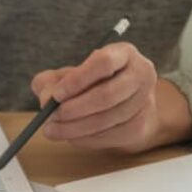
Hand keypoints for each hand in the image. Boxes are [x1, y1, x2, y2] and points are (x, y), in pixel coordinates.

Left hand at [30, 43, 191, 151]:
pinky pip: (109, 136)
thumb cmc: (88, 84)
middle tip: (50, 116)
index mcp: (123, 53)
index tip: (56, 95)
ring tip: (52, 130)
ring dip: (75, 128)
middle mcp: (140, 74)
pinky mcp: (140, 126)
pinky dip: (85, 139)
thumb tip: (46, 99)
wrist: (119, 105)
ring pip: (107, 119)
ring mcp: (144, 101)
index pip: (103, 62)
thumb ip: (50, 82)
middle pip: (107, 95)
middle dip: (74, 109)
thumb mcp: (66, 76)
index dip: (78, 80)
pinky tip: (69, 136)